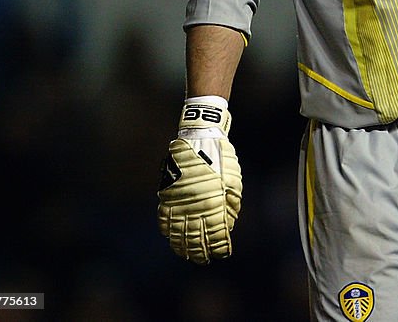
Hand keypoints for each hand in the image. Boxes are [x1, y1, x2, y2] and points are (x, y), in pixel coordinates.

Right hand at [157, 98, 242, 263]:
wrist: (199, 137)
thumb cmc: (221, 157)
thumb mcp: (233, 180)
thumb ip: (230, 204)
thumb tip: (228, 226)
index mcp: (214, 202)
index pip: (216, 233)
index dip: (218, 247)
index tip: (220, 255)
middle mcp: (195, 205)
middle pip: (195, 237)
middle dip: (200, 251)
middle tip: (203, 261)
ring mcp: (178, 200)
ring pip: (178, 231)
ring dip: (182, 246)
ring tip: (186, 255)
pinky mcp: (167, 193)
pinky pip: (164, 217)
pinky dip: (167, 230)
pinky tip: (170, 238)